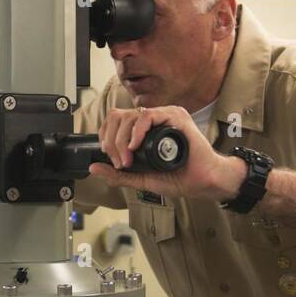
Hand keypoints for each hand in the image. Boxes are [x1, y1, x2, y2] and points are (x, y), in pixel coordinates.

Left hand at [89, 105, 246, 201]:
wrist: (202, 182)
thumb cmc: (179, 178)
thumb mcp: (140, 178)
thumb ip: (117, 174)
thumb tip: (93, 168)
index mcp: (144, 130)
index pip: (114, 121)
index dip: (106, 137)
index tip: (112, 158)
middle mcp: (153, 120)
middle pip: (117, 117)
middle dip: (111, 141)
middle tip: (120, 162)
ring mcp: (164, 116)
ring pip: (129, 116)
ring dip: (121, 140)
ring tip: (128, 158)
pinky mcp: (175, 117)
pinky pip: (148, 115)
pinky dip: (136, 131)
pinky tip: (135, 146)